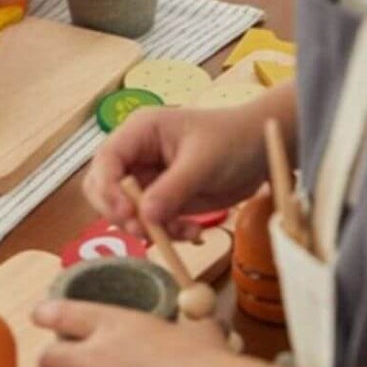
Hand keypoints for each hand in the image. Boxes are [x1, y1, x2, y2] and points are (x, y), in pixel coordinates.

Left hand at [33, 299, 226, 366]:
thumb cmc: (204, 360)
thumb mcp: (195, 327)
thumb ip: (191, 321)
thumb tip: (207, 321)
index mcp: (112, 325)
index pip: (61, 314)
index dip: (46, 314)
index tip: (40, 316)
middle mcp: (93, 359)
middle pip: (47, 359)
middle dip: (53, 361)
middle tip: (65, 364)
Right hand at [84, 94, 289, 239]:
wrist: (262, 150)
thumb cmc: (233, 140)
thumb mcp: (203, 162)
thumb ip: (173, 188)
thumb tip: (145, 216)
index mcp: (140, 132)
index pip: (106, 161)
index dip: (108, 189)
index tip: (126, 214)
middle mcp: (137, 155)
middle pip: (105, 189)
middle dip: (122, 213)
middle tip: (145, 232)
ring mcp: (149, 179)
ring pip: (127, 212)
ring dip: (150, 228)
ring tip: (183, 231)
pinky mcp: (164, 199)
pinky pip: (151, 223)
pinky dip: (168, 233)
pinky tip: (193, 231)